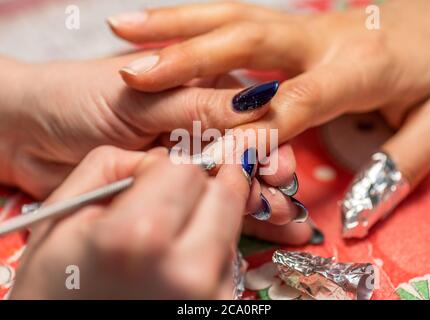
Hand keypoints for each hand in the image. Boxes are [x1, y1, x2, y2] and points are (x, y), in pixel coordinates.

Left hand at [0, 56, 278, 197]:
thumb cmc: (77, 98)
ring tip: (283, 222)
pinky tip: (265, 230)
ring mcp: (184, 159)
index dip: (266, 141)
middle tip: (280, 201)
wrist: (25, 132)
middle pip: (244, 153)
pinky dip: (232, 218)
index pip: (244, 114)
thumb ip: (198, 108)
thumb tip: (258, 108)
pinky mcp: (167, 190)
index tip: (278, 167)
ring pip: (230, 182)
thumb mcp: (141, 98)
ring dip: (258, 202)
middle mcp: (196, 124)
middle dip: (266, 178)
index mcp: (196, 88)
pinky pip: (205, 204)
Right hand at [11, 146, 247, 298]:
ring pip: (230, 225)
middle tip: (167, 203)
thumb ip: (109, 165)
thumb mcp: (62, 215)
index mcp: (138, 236)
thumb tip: (160, 155)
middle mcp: (184, 269)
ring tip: (166, 239)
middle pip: (222, 195)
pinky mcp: (219, 308)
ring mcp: (208, 295)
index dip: (165, 170)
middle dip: (195, 189)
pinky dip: (207, 250)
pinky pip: (228, 258)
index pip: (186, 169)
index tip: (148, 182)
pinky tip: (175, 264)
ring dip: (204, 219)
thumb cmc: (56, 285)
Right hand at [110, 0, 429, 190]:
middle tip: (135, 76)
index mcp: (358, 67)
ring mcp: (303, 25)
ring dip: (176, 24)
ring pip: (233, 16)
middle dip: (187, 58)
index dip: (253, 126)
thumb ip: (401, 165)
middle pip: (246, 41)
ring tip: (123, 29)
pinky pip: (236, 16)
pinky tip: (159, 26)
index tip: (209, 150)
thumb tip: (358, 217)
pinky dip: (193, 19)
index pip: (296, 100)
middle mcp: (320, 39)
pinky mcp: (294, 24)